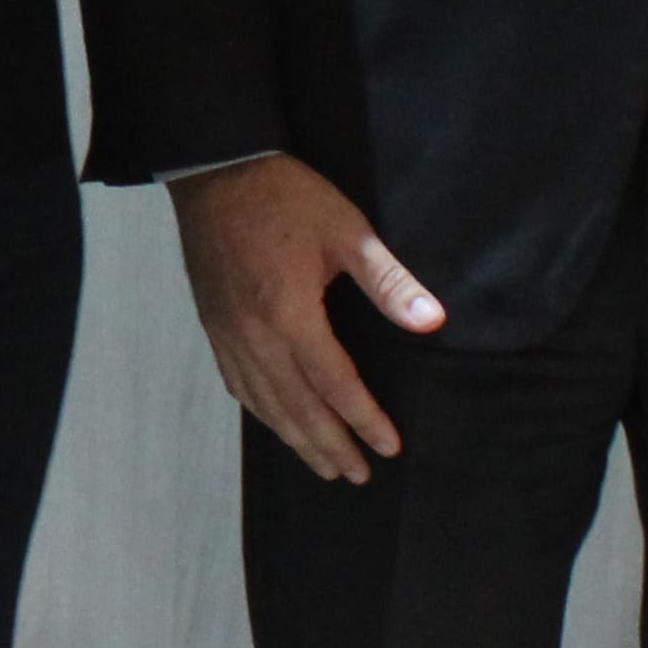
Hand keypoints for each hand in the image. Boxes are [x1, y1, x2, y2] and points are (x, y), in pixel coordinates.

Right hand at [173, 150, 448, 482]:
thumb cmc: (286, 196)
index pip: (335, 385)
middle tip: (357, 476)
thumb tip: (434, 323)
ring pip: (264, 403)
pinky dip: (261, 411)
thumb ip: (389, 282)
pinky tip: (274, 421)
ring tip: (323, 465)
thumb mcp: (347, 231)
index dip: (364, 421)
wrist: (215, 171)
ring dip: (295, 439)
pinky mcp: (213, 325)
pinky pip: (237, 383)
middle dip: (330, 446)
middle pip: (297, 407)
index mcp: (290, 315)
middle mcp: (255, 336)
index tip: (389, 448)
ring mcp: (228, 334)